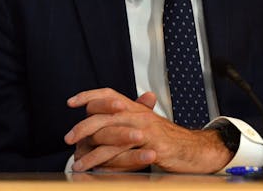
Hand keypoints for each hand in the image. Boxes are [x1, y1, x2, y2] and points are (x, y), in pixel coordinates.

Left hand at [64, 87, 231, 172]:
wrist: (194, 149)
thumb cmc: (169, 140)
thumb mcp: (147, 125)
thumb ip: (128, 119)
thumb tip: (106, 117)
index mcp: (136, 107)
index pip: (108, 94)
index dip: (89, 96)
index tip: (71, 102)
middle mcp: (138, 114)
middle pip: (103, 114)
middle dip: (83, 127)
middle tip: (68, 138)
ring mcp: (143, 128)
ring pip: (109, 134)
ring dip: (90, 150)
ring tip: (77, 160)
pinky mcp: (148, 145)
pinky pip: (120, 152)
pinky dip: (104, 161)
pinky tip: (94, 168)